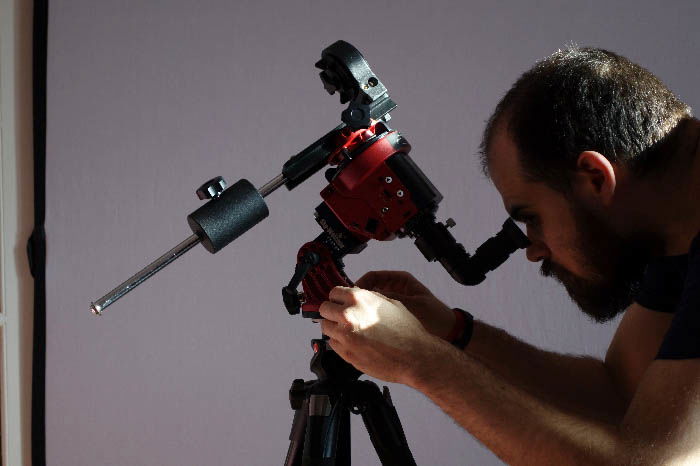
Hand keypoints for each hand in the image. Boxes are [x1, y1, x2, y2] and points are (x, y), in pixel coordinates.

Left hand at [319, 286, 436, 383]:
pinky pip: (333, 344)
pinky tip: (354, 342)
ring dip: (334, 328)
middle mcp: (348, 315)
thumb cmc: (407, 331)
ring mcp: (345, 335)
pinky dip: (339, 342)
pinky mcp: (346, 353)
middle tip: (340, 317)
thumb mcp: (390, 303)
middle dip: (332, 312)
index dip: (338, 298)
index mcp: (359, 299)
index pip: (333, 293)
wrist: (415, 356)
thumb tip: (355, 295)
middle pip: (324, 309)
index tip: (339, 302)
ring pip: (326, 327)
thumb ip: (369, 297)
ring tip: (349, 331)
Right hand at [355, 270, 455, 339]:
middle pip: (370, 288)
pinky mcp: (395, 313)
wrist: (449, 332)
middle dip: (360, 297)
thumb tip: (367, 296)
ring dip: (365, 308)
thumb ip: (390, 299)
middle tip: (351, 308)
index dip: (360, 284)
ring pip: (372, 301)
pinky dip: (372, 316)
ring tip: (358, 317)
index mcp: (401, 279)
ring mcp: (395, 301)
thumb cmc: (436, 316)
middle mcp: (396, 288)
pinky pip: (378, 311)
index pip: (373, 276)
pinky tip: (367, 324)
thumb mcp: (412, 305)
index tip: (351, 295)